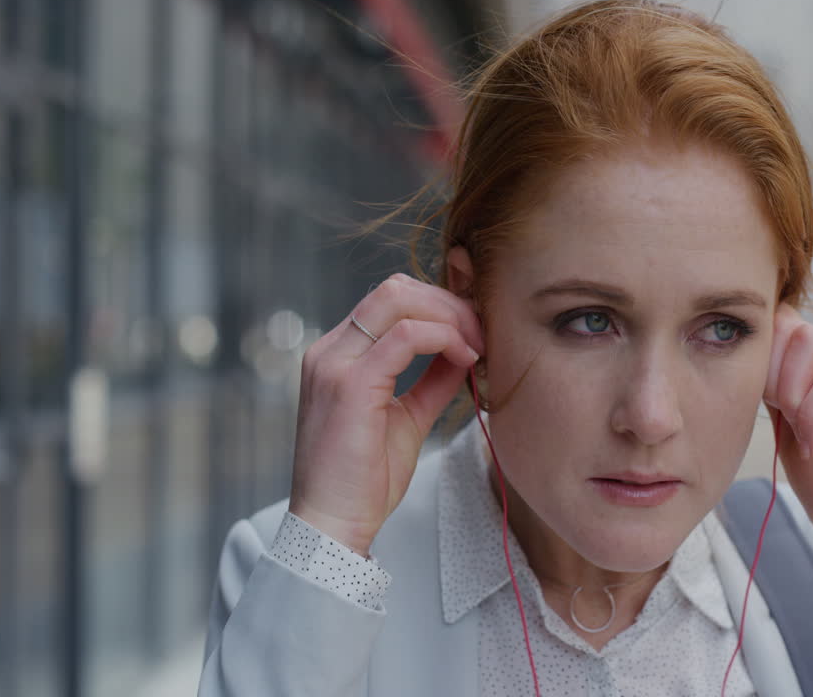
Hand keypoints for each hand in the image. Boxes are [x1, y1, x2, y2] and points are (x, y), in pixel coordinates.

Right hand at [289, 273, 483, 554]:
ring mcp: (335, 363)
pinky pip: (405, 335)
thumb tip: (462, 351)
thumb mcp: (407, 419)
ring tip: (478, 345)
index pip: (390, 300)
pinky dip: (444, 338)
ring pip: (399, 300)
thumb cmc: (364, 480)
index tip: (475, 330)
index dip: (439, 306)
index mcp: (337, 356)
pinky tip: (466, 358)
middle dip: (448, 303)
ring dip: (450, 316)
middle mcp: (329, 351)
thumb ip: (431, 381)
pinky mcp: (351, 384)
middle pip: (395, 288)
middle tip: (483, 332)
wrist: (333, 525)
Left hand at [763, 304, 812, 577]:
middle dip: (769, 376)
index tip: (755, 407)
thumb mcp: (788, 433)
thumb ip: (775, 393)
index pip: (779, 328)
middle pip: (788, 328)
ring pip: (809, 341)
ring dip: (791, 392)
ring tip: (800, 434)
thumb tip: (751, 352)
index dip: (757, 361)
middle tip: (779, 422)